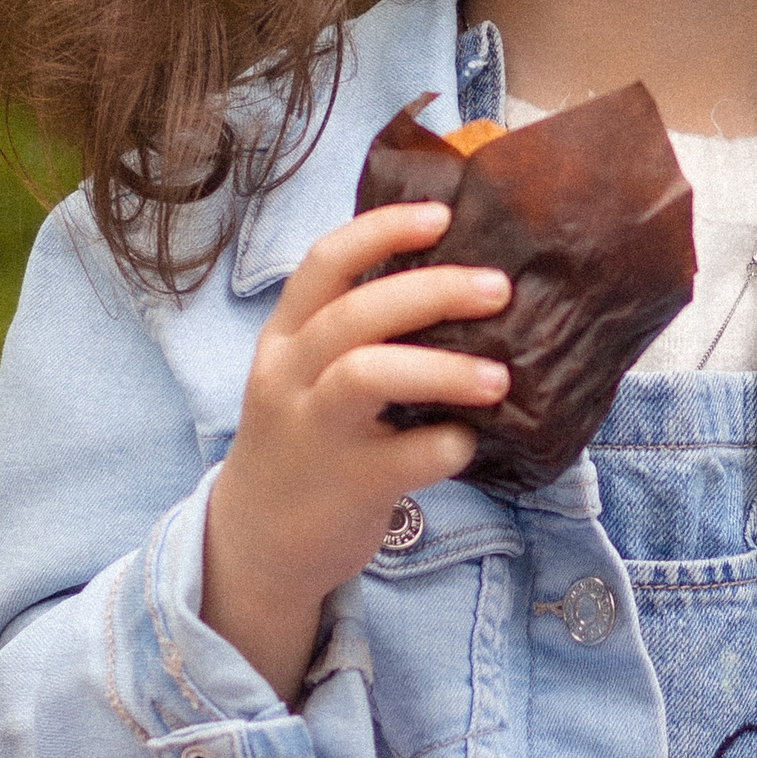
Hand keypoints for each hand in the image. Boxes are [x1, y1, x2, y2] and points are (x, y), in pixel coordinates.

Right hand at [200, 203, 511, 699]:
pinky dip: (448, 445)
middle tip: (499, 288)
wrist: (257, 542)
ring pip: (368, 375)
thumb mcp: (304, 374)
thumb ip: (354, 330)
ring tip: (500, 377)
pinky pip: (404, 458)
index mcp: (285, 338)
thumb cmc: (306, 440)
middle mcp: (291, 378)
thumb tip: (454, 276)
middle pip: (355, 314)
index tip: (443, 214)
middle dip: (433, 291)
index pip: (324, 263)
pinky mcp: (345, 488)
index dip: (382, 230)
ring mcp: (314, 434)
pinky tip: (468, 443)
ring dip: (443, 368)